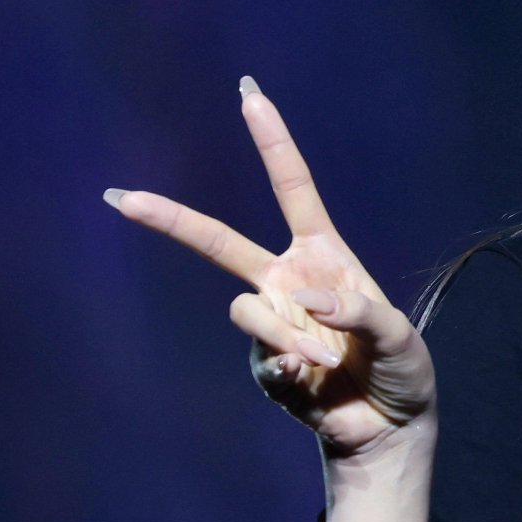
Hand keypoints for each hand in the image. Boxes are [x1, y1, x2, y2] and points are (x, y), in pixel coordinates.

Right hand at [103, 77, 435, 461]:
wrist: (389, 427)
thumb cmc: (400, 369)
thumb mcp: (397, 335)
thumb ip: (359, 313)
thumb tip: (306, 302)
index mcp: (324, 256)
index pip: (293, 189)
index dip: (272, 142)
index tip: (249, 94)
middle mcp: (288, 282)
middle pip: (218, 242)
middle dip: (169, 220)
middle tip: (120, 199)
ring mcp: (271, 323)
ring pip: (245, 311)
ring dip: (284, 335)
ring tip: (323, 361)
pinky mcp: (263, 365)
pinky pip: (260, 357)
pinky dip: (287, 369)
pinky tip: (311, 380)